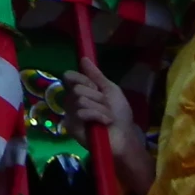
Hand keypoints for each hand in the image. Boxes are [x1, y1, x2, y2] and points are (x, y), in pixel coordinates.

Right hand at [61, 61, 154, 194]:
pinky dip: (98, 115)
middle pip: (78, 88)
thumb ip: (96, 75)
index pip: (69, 76)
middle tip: (106, 105)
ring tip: (107, 116)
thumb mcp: (110, 90)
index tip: (95, 86)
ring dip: (100, 108)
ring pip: (81, 100)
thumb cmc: (119, 114)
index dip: (82, 79)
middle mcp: (72, 102)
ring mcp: (71, 115)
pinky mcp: (72, 127)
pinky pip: (82, 113)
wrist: (125, 136)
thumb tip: (83, 58)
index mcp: (80, 91)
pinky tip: (105, 122)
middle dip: (97, 96)